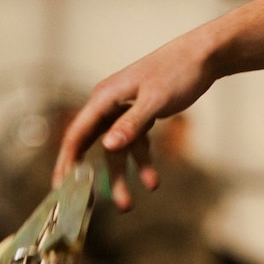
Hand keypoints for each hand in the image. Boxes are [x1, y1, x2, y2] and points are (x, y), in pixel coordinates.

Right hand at [53, 34, 210, 208]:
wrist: (203, 57)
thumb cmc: (178, 72)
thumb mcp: (155, 100)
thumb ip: (132, 124)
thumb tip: (108, 146)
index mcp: (105, 97)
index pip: (77, 133)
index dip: (66, 161)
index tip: (59, 186)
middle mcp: (109, 103)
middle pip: (94, 145)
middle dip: (92, 176)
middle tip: (85, 204)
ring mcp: (124, 108)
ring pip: (117, 149)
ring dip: (124, 175)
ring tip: (129, 206)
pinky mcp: (141, 113)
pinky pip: (135, 143)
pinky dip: (143, 162)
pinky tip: (152, 182)